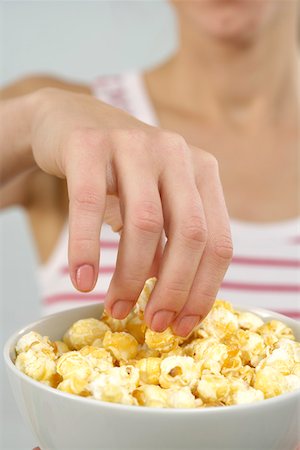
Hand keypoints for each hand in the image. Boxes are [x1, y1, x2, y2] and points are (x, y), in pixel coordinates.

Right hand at [27, 87, 231, 335]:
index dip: (204, 290)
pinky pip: (89, 204)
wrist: (72, 122)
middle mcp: (176, 153)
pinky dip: (86, 249)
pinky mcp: (89, 145)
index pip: (219, 241)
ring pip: (145, 223)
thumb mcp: (155, 205)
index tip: (183, 326)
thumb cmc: (119, 174)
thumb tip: (172, 297)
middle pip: (190, 234)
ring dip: (131, 276)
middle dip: (174, 289)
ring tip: (115, 307)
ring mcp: (134, 143)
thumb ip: (168, 244)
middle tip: (153, 324)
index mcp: (202, 171)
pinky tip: (82, 281)